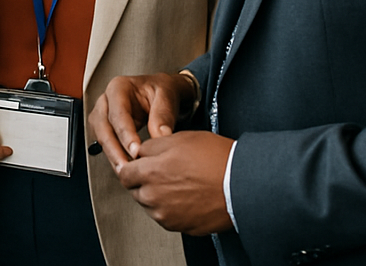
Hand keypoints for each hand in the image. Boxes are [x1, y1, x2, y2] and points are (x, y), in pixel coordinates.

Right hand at [89, 71, 193, 166]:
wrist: (161, 92)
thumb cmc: (161, 90)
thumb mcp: (166, 96)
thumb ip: (163, 114)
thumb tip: (161, 136)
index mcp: (119, 87)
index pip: (118, 113)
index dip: (126, 134)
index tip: (136, 151)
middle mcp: (107, 100)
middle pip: (103, 126)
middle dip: (114, 149)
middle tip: (127, 167)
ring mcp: (104, 114)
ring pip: (101, 137)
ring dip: (112, 155)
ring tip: (127, 172)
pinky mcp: (107, 128)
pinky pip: (106, 143)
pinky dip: (115, 156)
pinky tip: (126, 167)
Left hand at [115, 131, 233, 235]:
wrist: (241, 184)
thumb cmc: (215, 159)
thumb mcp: (180, 138)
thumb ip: (153, 146)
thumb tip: (140, 152)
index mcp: (151, 172)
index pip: (124, 173)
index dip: (129, 166)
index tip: (135, 164)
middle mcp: (155, 197)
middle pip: (135, 190)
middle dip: (142, 179)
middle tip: (160, 170)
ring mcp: (167, 215)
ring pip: (150, 205)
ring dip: (155, 194)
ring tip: (177, 181)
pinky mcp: (180, 227)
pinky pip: (166, 217)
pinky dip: (169, 207)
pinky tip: (185, 194)